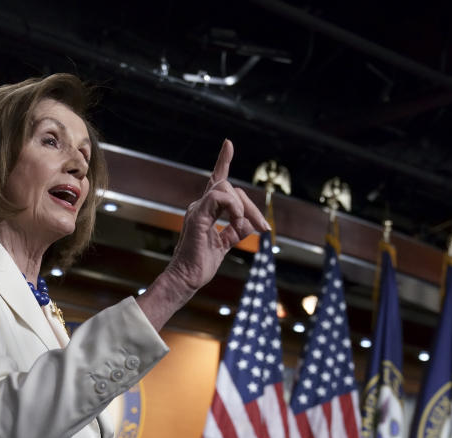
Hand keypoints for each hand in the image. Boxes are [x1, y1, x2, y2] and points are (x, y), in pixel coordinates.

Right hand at [164, 139, 270, 294]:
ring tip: (242, 226)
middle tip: (264, 227)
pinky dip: (233, 206)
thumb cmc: (201, 264)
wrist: (187, 279)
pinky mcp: (198, 216)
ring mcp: (197, 209)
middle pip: (232, 189)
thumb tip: (249, 223)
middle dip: (252, 206)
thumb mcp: (225, 244)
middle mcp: (200, 207)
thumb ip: (235, 230)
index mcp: (206, 211)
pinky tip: (236, 221)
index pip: (217, 182)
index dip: (223, 162)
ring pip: (226, 187)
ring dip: (243, 207)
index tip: (228, 144)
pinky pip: (219, 197)